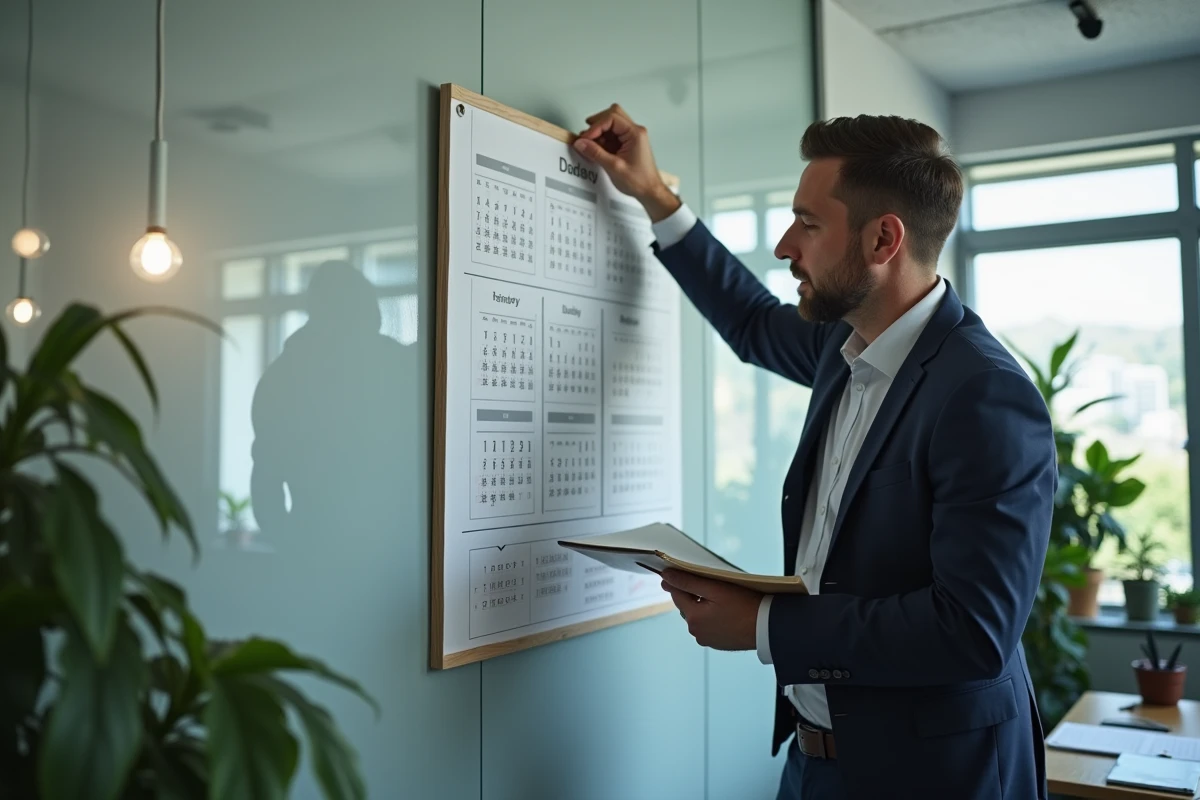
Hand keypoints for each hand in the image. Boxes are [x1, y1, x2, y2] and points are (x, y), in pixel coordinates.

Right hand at [573, 104, 680, 221]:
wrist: (650, 191)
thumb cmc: (639, 181)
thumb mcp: (614, 167)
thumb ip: (595, 153)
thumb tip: (581, 143)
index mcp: (635, 133)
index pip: (611, 118)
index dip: (595, 127)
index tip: (585, 138)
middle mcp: (635, 131)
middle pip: (612, 115)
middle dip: (597, 124)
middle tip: (586, 135)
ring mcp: (632, 136)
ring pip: (612, 123)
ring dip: (599, 132)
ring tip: (591, 145)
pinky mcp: (628, 143)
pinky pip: (613, 134)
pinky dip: (603, 139)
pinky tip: (597, 149)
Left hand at [661, 569, 760, 651]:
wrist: (767, 627)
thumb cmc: (745, 607)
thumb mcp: (716, 589)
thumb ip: (689, 582)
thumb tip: (666, 577)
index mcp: (693, 619)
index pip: (677, 594)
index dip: (675, 581)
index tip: (672, 572)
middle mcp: (696, 632)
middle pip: (687, 606)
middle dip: (692, 594)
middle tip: (707, 583)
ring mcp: (707, 640)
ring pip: (698, 616)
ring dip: (702, 606)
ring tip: (719, 598)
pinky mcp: (718, 643)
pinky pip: (708, 626)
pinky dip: (712, 617)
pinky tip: (725, 611)